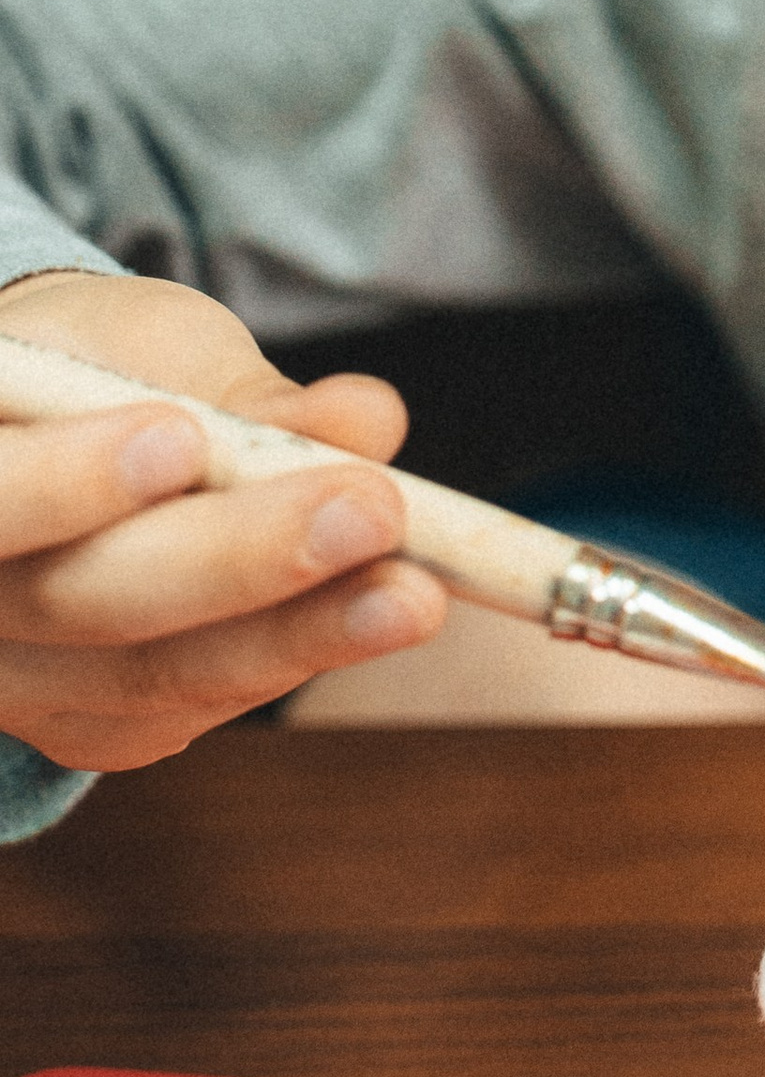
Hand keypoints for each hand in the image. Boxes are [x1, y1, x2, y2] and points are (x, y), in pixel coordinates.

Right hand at [0, 270, 444, 774]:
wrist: (58, 438)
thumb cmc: (99, 374)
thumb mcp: (154, 351)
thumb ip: (246, 397)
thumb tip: (365, 419)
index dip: (65, 481)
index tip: (181, 435)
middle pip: (74, 598)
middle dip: (232, 558)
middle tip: (371, 509)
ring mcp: (13, 677)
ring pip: (145, 676)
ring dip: (296, 634)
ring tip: (412, 592)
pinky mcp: (82, 726)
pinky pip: (182, 708)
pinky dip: (286, 658)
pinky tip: (374, 619)